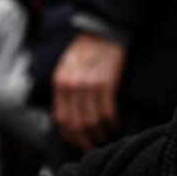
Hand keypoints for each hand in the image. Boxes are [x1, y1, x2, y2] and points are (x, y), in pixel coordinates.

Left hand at [52, 31, 126, 151]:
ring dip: (101, 135)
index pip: (61, 120)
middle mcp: (71, 86)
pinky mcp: (107, 83)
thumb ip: (65, 90)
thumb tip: (69, 118)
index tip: (81, 144)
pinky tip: (117, 125)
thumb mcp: (67, 67)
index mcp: (59, 82)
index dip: (71, 137)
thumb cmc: (87, 50)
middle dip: (87, 141)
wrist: (103, 29)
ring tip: (108, 138)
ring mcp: (89, 85)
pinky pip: (108, 112)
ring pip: (93, 122)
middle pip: (77, 125)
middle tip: (96, 146)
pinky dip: (113, 123)